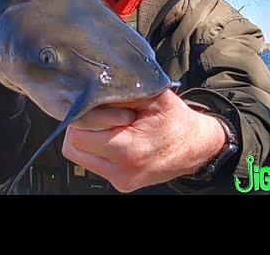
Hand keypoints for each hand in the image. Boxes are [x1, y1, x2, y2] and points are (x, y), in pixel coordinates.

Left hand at [62, 88, 227, 192]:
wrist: (196, 146)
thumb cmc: (175, 119)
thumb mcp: (152, 95)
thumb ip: (121, 90)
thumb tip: (90, 85)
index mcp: (129, 150)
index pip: (79, 134)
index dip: (86, 115)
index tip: (104, 107)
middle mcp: (121, 171)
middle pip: (73, 146)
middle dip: (83, 127)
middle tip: (105, 116)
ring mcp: (120, 180)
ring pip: (79, 156)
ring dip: (87, 138)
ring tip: (110, 127)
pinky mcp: (121, 183)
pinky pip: (92, 162)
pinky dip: (97, 148)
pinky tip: (115, 137)